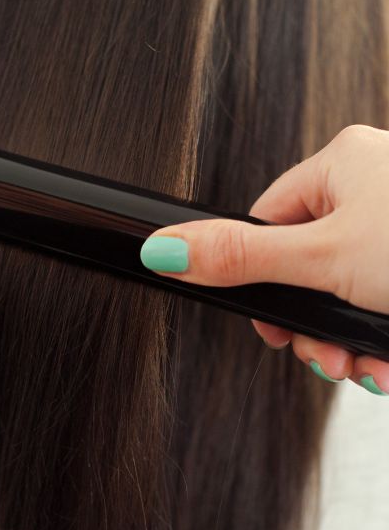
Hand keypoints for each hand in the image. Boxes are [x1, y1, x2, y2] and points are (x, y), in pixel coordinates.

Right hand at [140, 124, 388, 394]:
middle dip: (311, 326)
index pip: (267, 220)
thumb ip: (242, 258)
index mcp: (341, 164)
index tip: (273, 324)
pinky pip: (380, 302)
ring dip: (346, 343)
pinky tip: (386, 360)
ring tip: (361, 366)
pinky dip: (379, 339)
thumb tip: (164, 249)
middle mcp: (373, 187)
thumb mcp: (324, 257)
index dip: (260, 279)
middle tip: (321, 356)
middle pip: (307, 266)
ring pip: (346, 293)